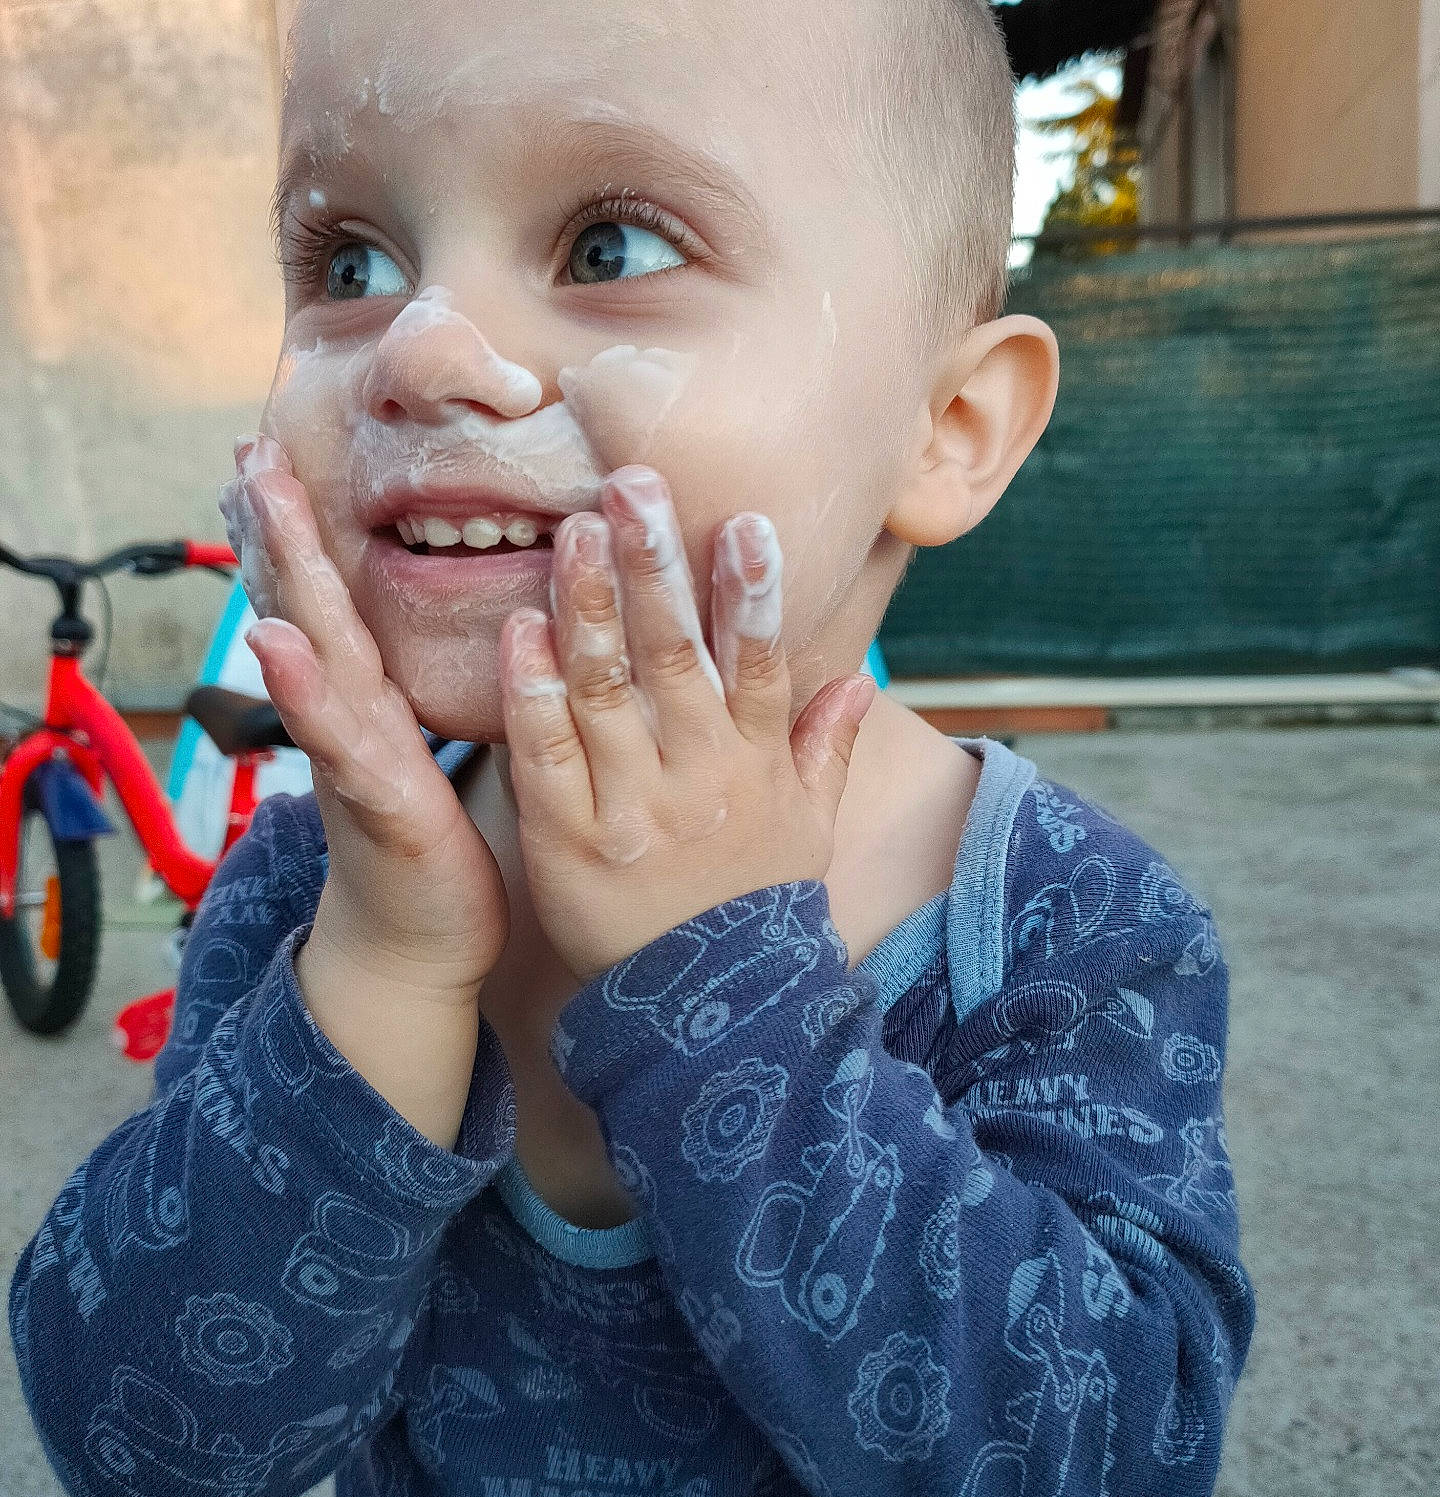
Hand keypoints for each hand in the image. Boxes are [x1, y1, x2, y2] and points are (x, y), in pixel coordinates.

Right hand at [223, 436, 508, 1000]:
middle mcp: (352, 718)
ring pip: (315, 656)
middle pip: (313, 608)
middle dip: (281, 530)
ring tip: (258, 510)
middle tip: (250, 448)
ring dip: (282, 580)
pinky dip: (306, 692)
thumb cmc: (431, 847)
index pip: (337, 602)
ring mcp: (354, 757)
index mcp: (374, 701)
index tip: (281, 453)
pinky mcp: (377, 802)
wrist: (419, 947)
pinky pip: (340, 740)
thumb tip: (458, 626)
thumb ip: (416, 693)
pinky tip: (276, 645)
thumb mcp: (425, 753)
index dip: (308, 533)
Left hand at [498, 463, 875, 983]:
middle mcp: (696, 776)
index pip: (763, 663)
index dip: (752, 593)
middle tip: (631, 484)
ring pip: (605, 690)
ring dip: (589, 605)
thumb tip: (863, 683)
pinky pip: (545, 753)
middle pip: (676, 656)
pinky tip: (518, 628)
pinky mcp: (566, 836)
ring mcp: (629, 805)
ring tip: (572, 531)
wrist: (704, 1012)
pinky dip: (530, 690)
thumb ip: (825, 751)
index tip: (743, 522)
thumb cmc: (755, 909)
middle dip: (654, 565)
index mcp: (756, 765)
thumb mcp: (809, 830)